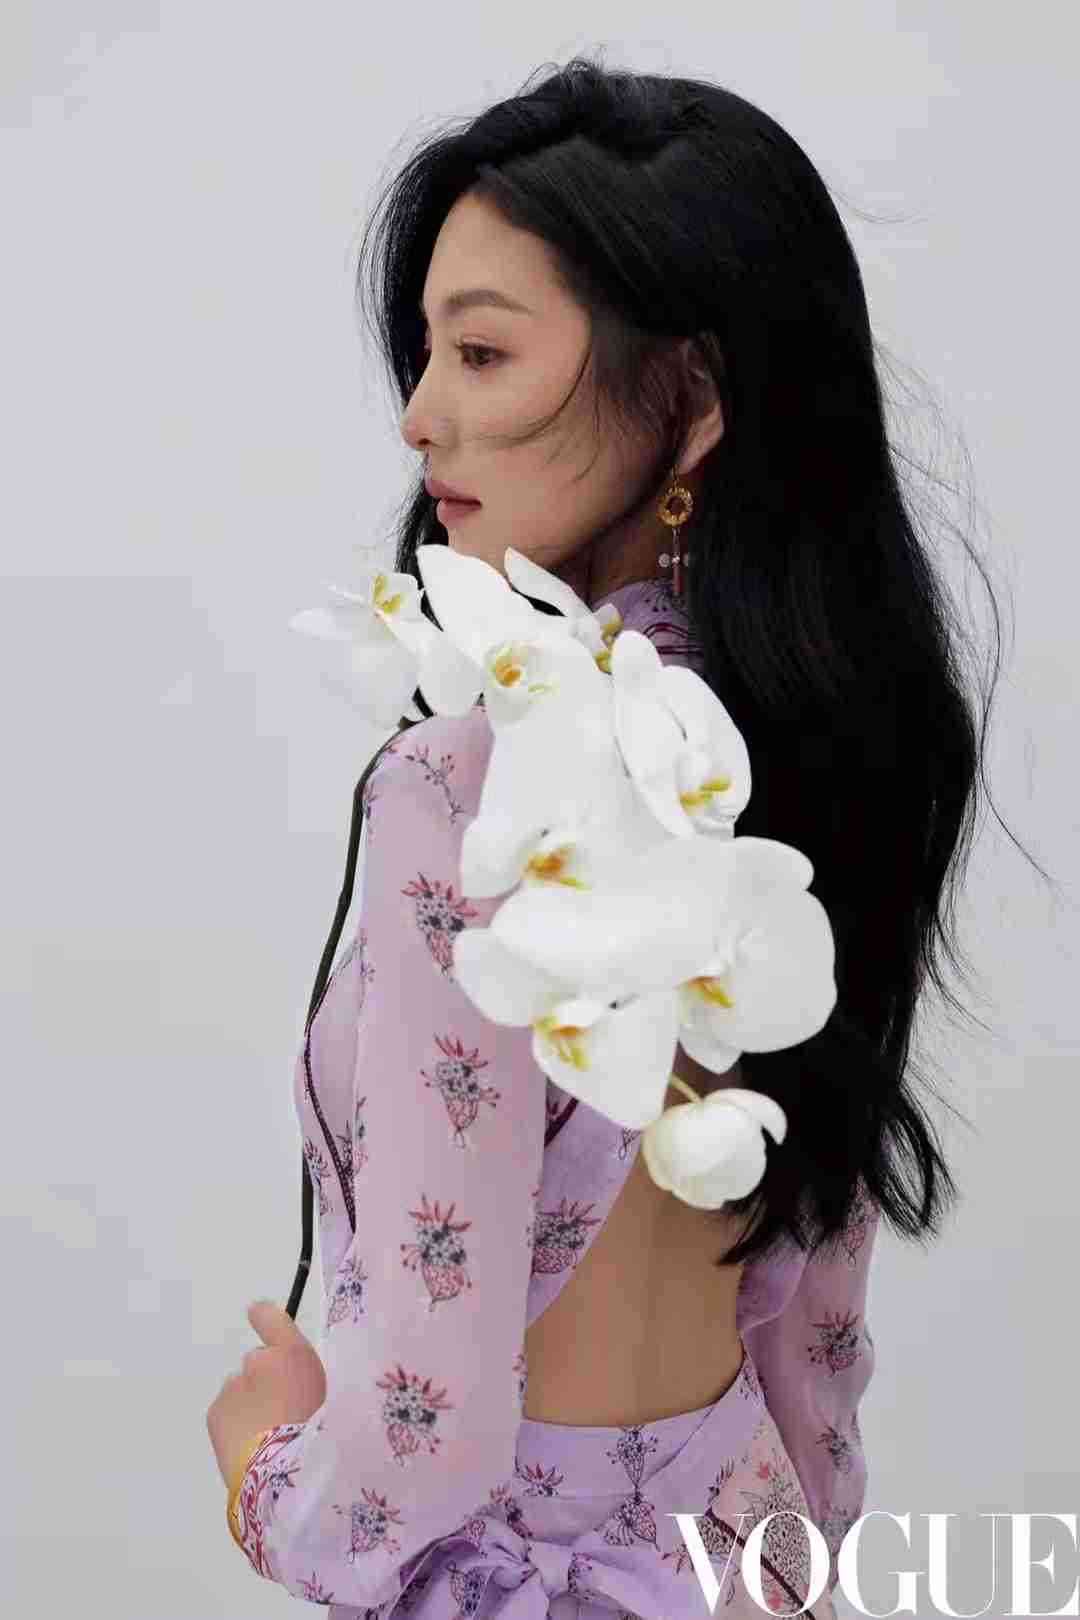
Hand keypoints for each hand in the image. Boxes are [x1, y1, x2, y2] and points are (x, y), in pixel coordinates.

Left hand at [206, 1300, 326, 1488]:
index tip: (258, 1315)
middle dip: (265, 1381)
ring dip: (249, 1404)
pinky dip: (234, 1423)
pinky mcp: (215, 1412)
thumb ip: (305, 1378)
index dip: (264, 1316)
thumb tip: (289, 1376)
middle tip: (281, 1413)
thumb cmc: (319, 1435)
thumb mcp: (328, 1398)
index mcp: (293, 1354)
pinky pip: (227, 1410)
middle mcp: (258, 1360)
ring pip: (240, 1390)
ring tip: (265, 1436)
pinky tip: (249, 1445)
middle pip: (258, 1363)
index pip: (271, 1318)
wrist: (284, 1478)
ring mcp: (232, 1386)